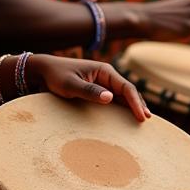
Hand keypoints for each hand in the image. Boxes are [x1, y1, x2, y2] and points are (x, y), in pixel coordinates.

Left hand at [25, 53, 151, 120]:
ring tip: (142, 118)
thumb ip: (89, 91)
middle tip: (146, 120)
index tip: (142, 117)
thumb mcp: (70, 84)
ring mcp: (103, 83)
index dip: (136, 102)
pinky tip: (126, 116)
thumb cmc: (56, 75)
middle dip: (139, 104)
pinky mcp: (97, 90)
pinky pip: (114, 99)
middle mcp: (107, 76)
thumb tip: (110, 98)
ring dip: (133, 106)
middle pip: (128, 91)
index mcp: (105, 71)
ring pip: (123, 96)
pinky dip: (122, 107)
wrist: (43, 70)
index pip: (127, 87)